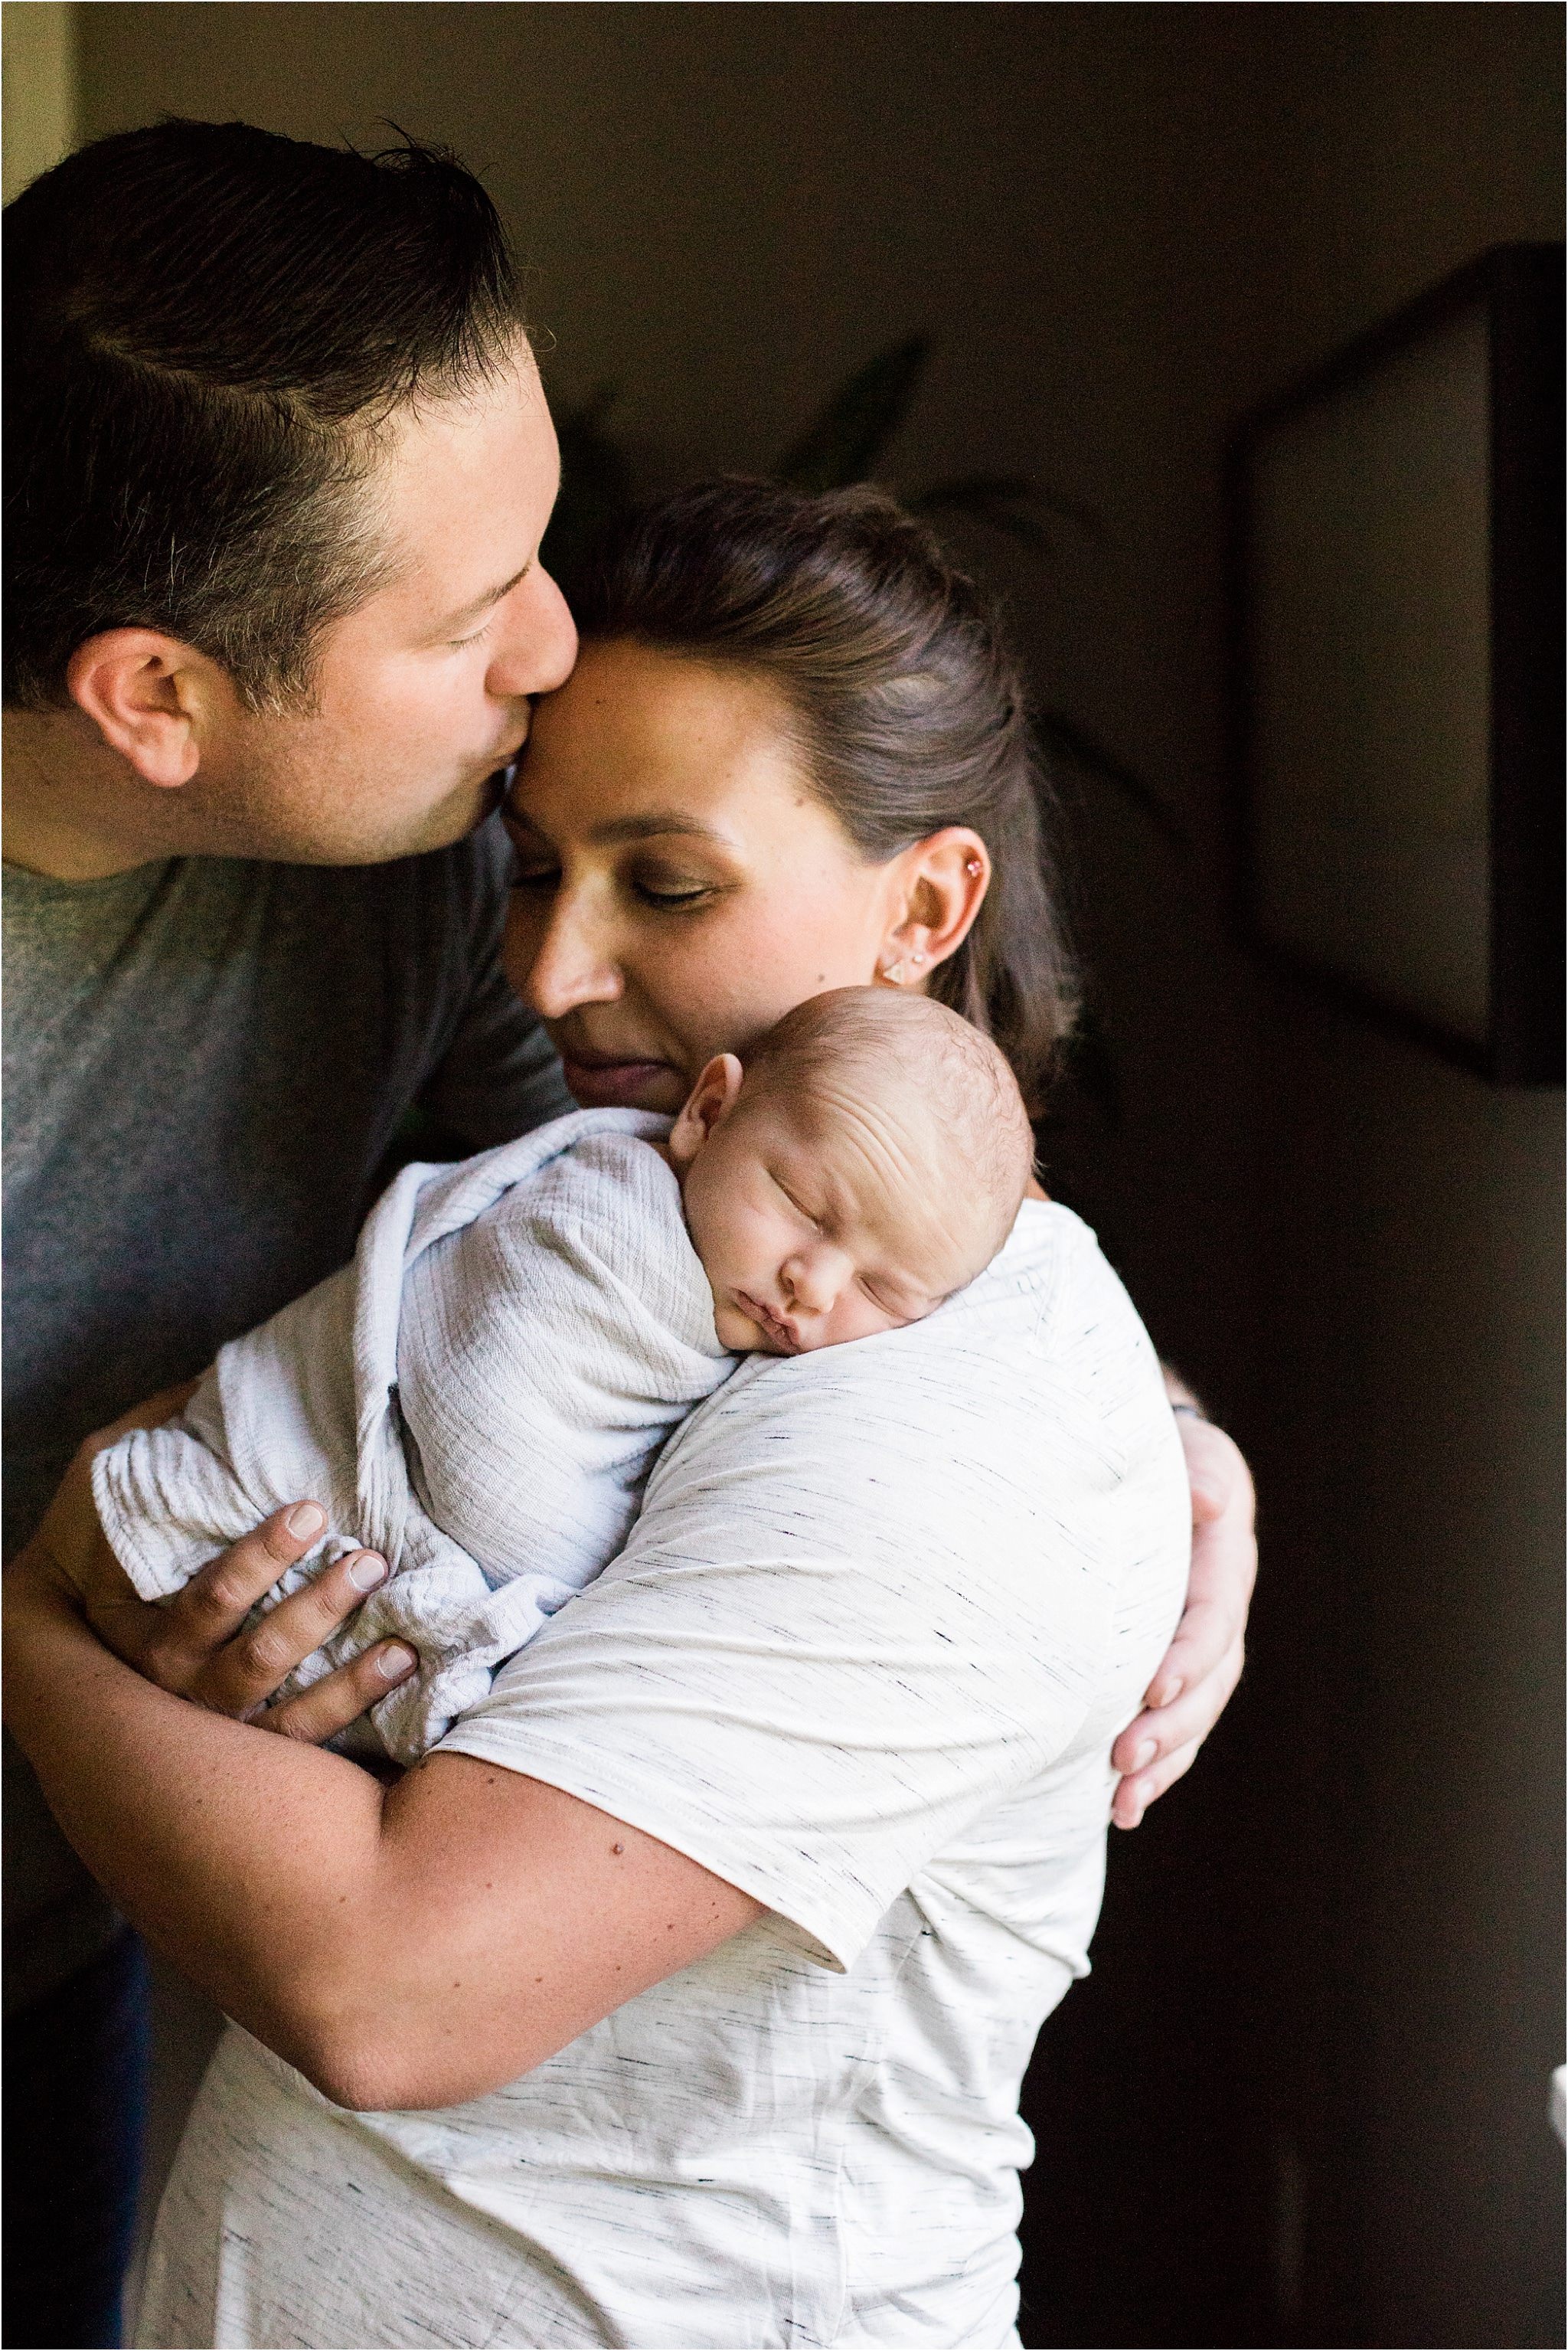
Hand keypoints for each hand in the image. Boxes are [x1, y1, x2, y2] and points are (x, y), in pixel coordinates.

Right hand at [23, 1411, 417, 1747]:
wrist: (49, 1634)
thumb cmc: (89, 1538)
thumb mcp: (104, 1472)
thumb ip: (155, 1429)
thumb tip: (212, 1374)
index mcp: (144, 1625)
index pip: (208, 1597)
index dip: (260, 1558)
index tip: (309, 1509)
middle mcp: (175, 1680)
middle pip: (253, 1653)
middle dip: (315, 1606)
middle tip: (365, 1557)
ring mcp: (210, 1717)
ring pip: (280, 1699)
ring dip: (344, 1662)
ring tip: (396, 1623)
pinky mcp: (245, 1741)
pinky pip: (299, 1734)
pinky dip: (353, 1701)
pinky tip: (400, 1660)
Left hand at [1110, 1404, 1255, 1828]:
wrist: (1154, 1465)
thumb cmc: (1162, 1451)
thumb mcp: (1184, 1446)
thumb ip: (1196, 1469)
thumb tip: (1207, 1502)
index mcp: (1225, 1560)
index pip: (1213, 1616)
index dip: (1188, 1657)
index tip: (1152, 1690)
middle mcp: (1221, 1610)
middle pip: (1210, 1682)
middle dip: (1171, 1726)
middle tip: (1123, 1757)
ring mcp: (1201, 1646)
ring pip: (1196, 1715)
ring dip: (1163, 1762)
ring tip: (1122, 1800)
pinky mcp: (1175, 1668)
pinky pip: (1175, 1725)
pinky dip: (1154, 1768)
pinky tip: (1119, 1805)